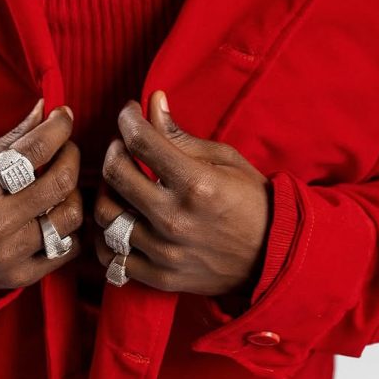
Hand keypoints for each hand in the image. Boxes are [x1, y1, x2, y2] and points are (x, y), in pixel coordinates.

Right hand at [0, 101, 81, 292]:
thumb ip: (12, 137)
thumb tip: (45, 108)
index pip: (34, 150)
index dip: (58, 127)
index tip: (64, 115)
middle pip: (59, 182)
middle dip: (71, 155)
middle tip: (66, 147)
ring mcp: (9, 254)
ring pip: (70, 216)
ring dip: (73, 192)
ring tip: (61, 182)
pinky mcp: (20, 276)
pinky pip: (69, 248)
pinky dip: (71, 227)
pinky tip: (57, 212)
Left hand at [94, 92, 269, 296]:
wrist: (274, 257)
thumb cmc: (251, 201)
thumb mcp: (224, 159)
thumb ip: (181, 135)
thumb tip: (152, 101)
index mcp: (196, 183)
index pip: (141, 140)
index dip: (128, 118)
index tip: (130, 112)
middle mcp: (174, 218)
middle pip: (115, 173)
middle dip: (114, 148)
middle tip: (124, 144)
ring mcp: (164, 252)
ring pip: (105, 213)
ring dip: (107, 189)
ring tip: (121, 181)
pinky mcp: (159, 277)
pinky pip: (111, 255)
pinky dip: (107, 234)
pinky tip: (121, 217)